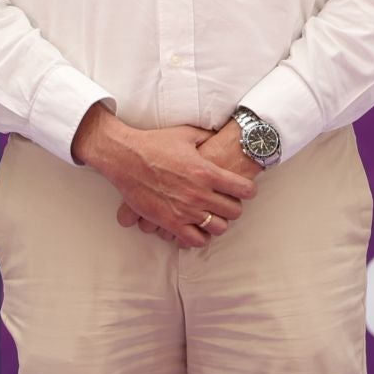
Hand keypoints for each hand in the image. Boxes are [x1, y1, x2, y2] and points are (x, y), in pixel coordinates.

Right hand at [73, 108, 256, 249]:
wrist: (126, 157)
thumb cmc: (155, 143)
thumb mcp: (186, 134)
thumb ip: (207, 136)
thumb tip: (221, 134)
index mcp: (206, 171)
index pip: (243, 189)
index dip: (247, 190)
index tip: (244, 190)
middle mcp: (199, 194)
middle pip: (234, 211)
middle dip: (234, 206)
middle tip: (227, 202)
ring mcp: (184, 211)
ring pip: (218, 228)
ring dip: (218, 222)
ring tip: (212, 215)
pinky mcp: (169, 222)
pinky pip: (195, 240)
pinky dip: (200, 236)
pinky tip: (197, 226)